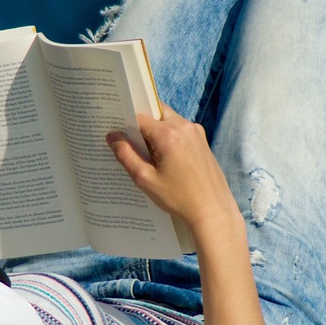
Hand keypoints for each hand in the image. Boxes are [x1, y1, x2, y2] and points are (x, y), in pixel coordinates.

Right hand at [107, 106, 241, 241]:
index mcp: (168, 134)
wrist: (213, 211)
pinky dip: (169, 137)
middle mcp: (184, 126)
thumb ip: (125, 155)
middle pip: (155, 113)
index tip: (119, 137)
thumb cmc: (178, 197)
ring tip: (149, 155)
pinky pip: (180, 130)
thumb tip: (112, 136)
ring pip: (168, 121)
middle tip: (133, 144)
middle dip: (143, 125)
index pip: (139, 117)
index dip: (126, 125)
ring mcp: (196, 132)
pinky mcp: (203, 140)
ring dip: (156, 132)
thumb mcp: (145, 178)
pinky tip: (166, 160)